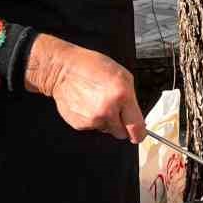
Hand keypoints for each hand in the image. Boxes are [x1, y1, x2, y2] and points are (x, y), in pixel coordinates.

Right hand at [25, 33, 145, 140]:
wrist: (62, 70)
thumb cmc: (91, 67)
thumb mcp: (122, 75)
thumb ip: (131, 99)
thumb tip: (135, 118)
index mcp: (122, 95)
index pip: (137, 127)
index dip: (140, 134)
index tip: (140, 134)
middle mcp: (108, 110)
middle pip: (122, 133)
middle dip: (121, 125)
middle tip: (115, 110)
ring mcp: (93, 119)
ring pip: (107, 130)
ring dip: (106, 120)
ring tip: (97, 102)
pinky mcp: (80, 124)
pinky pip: (93, 127)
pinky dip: (92, 119)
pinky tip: (87, 105)